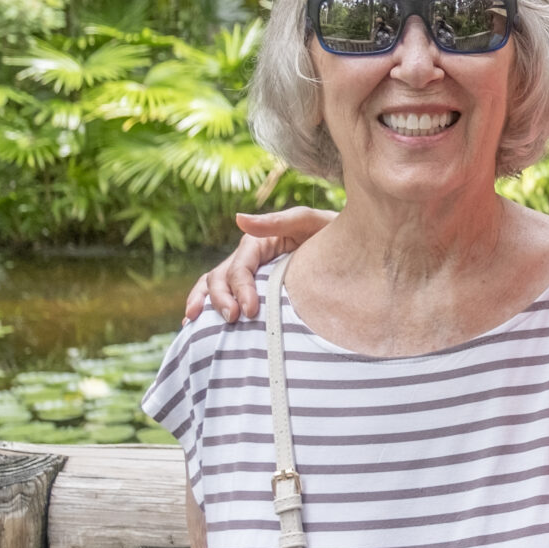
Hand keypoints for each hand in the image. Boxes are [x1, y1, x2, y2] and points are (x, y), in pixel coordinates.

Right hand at [183, 208, 334, 321]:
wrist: (354, 250)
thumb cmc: (332, 234)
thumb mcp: (310, 222)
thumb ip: (277, 221)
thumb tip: (238, 219)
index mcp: (259, 242)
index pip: (240, 266)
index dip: (240, 288)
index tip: (250, 310)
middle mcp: (249, 259)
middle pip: (221, 278)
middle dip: (220, 299)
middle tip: (232, 319)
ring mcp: (250, 275)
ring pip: (215, 288)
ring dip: (204, 304)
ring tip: (194, 325)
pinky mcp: (255, 291)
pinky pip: (227, 299)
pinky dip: (207, 310)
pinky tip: (194, 328)